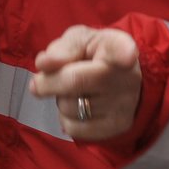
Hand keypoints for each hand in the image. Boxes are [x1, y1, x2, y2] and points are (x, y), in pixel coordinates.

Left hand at [30, 26, 141, 141]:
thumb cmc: (94, 54)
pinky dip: (66, 119)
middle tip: (40, 81)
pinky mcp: (117, 126)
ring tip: (74, 91)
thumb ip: (62, 48)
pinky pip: (74, 128)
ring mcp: (124, 104)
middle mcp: (127, 76)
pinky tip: (78, 107)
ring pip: (69, 106)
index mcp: (117, 46)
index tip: (127, 56)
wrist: (119, 78)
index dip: (124, 52)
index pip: (121, 49)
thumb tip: (44, 63)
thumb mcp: (79, 40)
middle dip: (49, 82)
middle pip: (75, 81)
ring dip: (60, 99)